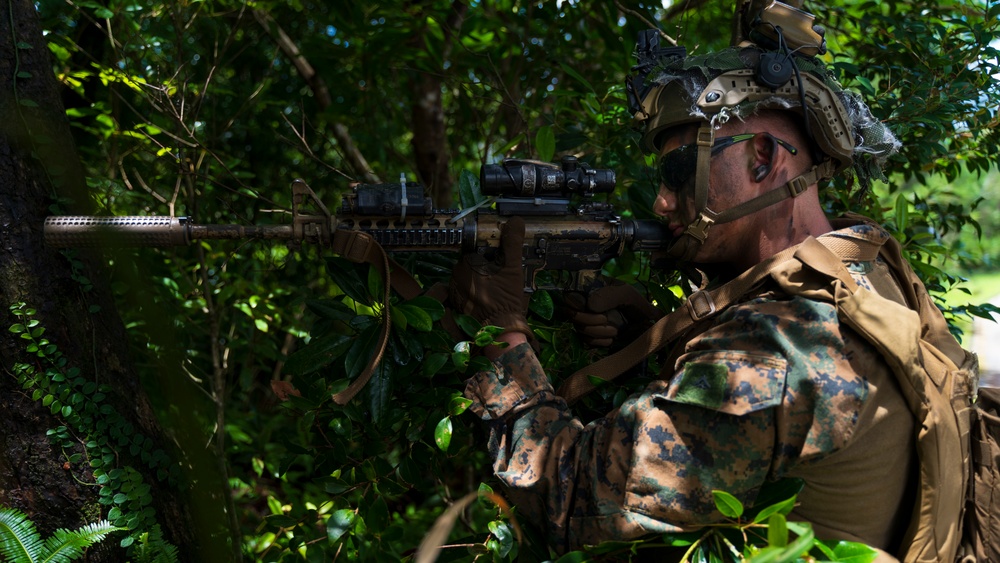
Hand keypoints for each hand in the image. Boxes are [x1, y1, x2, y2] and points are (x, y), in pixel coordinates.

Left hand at [449, 217, 531, 336]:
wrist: (501, 328)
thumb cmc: (506, 299)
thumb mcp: (513, 267)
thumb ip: (512, 243)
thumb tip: (515, 221)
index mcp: (466, 264)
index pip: (476, 249)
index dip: (490, 253)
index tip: (500, 260)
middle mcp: (455, 276)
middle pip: (472, 263)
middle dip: (486, 266)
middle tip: (500, 275)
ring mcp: (454, 291)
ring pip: (469, 277)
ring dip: (481, 279)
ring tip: (496, 288)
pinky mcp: (457, 304)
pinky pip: (465, 291)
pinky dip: (476, 291)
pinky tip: (489, 296)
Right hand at [565, 279, 661, 347]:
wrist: (645, 325)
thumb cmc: (636, 305)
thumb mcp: (626, 294)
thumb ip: (609, 295)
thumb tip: (589, 305)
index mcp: (592, 289)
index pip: (571, 294)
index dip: (575, 303)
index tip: (590, 308)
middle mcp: (586, 305)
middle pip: (573, 314)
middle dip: (589, 320)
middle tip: (606, 319)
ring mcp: (587, 321)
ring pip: (580, 329)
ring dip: (597, 332)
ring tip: (615, 330)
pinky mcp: (591, 336)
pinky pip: (586, 341)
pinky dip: (599, 341)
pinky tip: (611, 339)